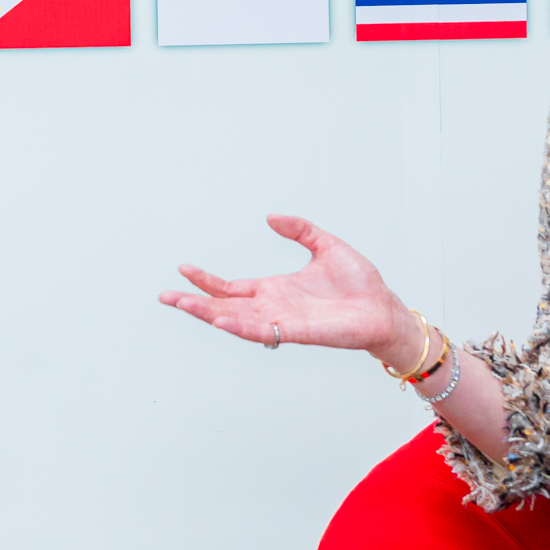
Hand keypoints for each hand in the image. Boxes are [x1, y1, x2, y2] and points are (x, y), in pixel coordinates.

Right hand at [159, 215, 425, 369]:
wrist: (384, 308)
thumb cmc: (360, 284)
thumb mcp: (326, 245)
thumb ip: (299, 230)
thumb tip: (271, 217)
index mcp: (275, 289)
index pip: (230, 288)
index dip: (205, 280)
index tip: (182, 269)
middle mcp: (272, 307)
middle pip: (223, 306)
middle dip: (193, 302)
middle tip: (164, 296)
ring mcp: (282, 321)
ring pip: (235, 320)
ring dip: (207, 313)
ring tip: (181, 304)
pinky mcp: (298, 332)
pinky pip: (263, 331)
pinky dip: (239, 327)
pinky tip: (220, 319)